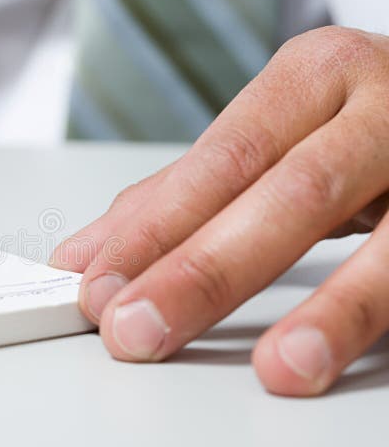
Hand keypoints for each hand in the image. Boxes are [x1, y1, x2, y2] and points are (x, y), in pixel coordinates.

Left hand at [51, 26, 388, 396]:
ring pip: (384, 239)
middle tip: (137, 330)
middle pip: (289, 192)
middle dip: (204, 271)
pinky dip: (374, 315)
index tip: (98, 288)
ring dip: (328, 309)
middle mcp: (379, 108)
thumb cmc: (356, 122)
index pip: (220, 161)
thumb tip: (87, 256)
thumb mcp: (275, 139)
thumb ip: (181, 196)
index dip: (155, 230)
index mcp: (313, 77)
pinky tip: (338, 357)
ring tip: (279, 368)